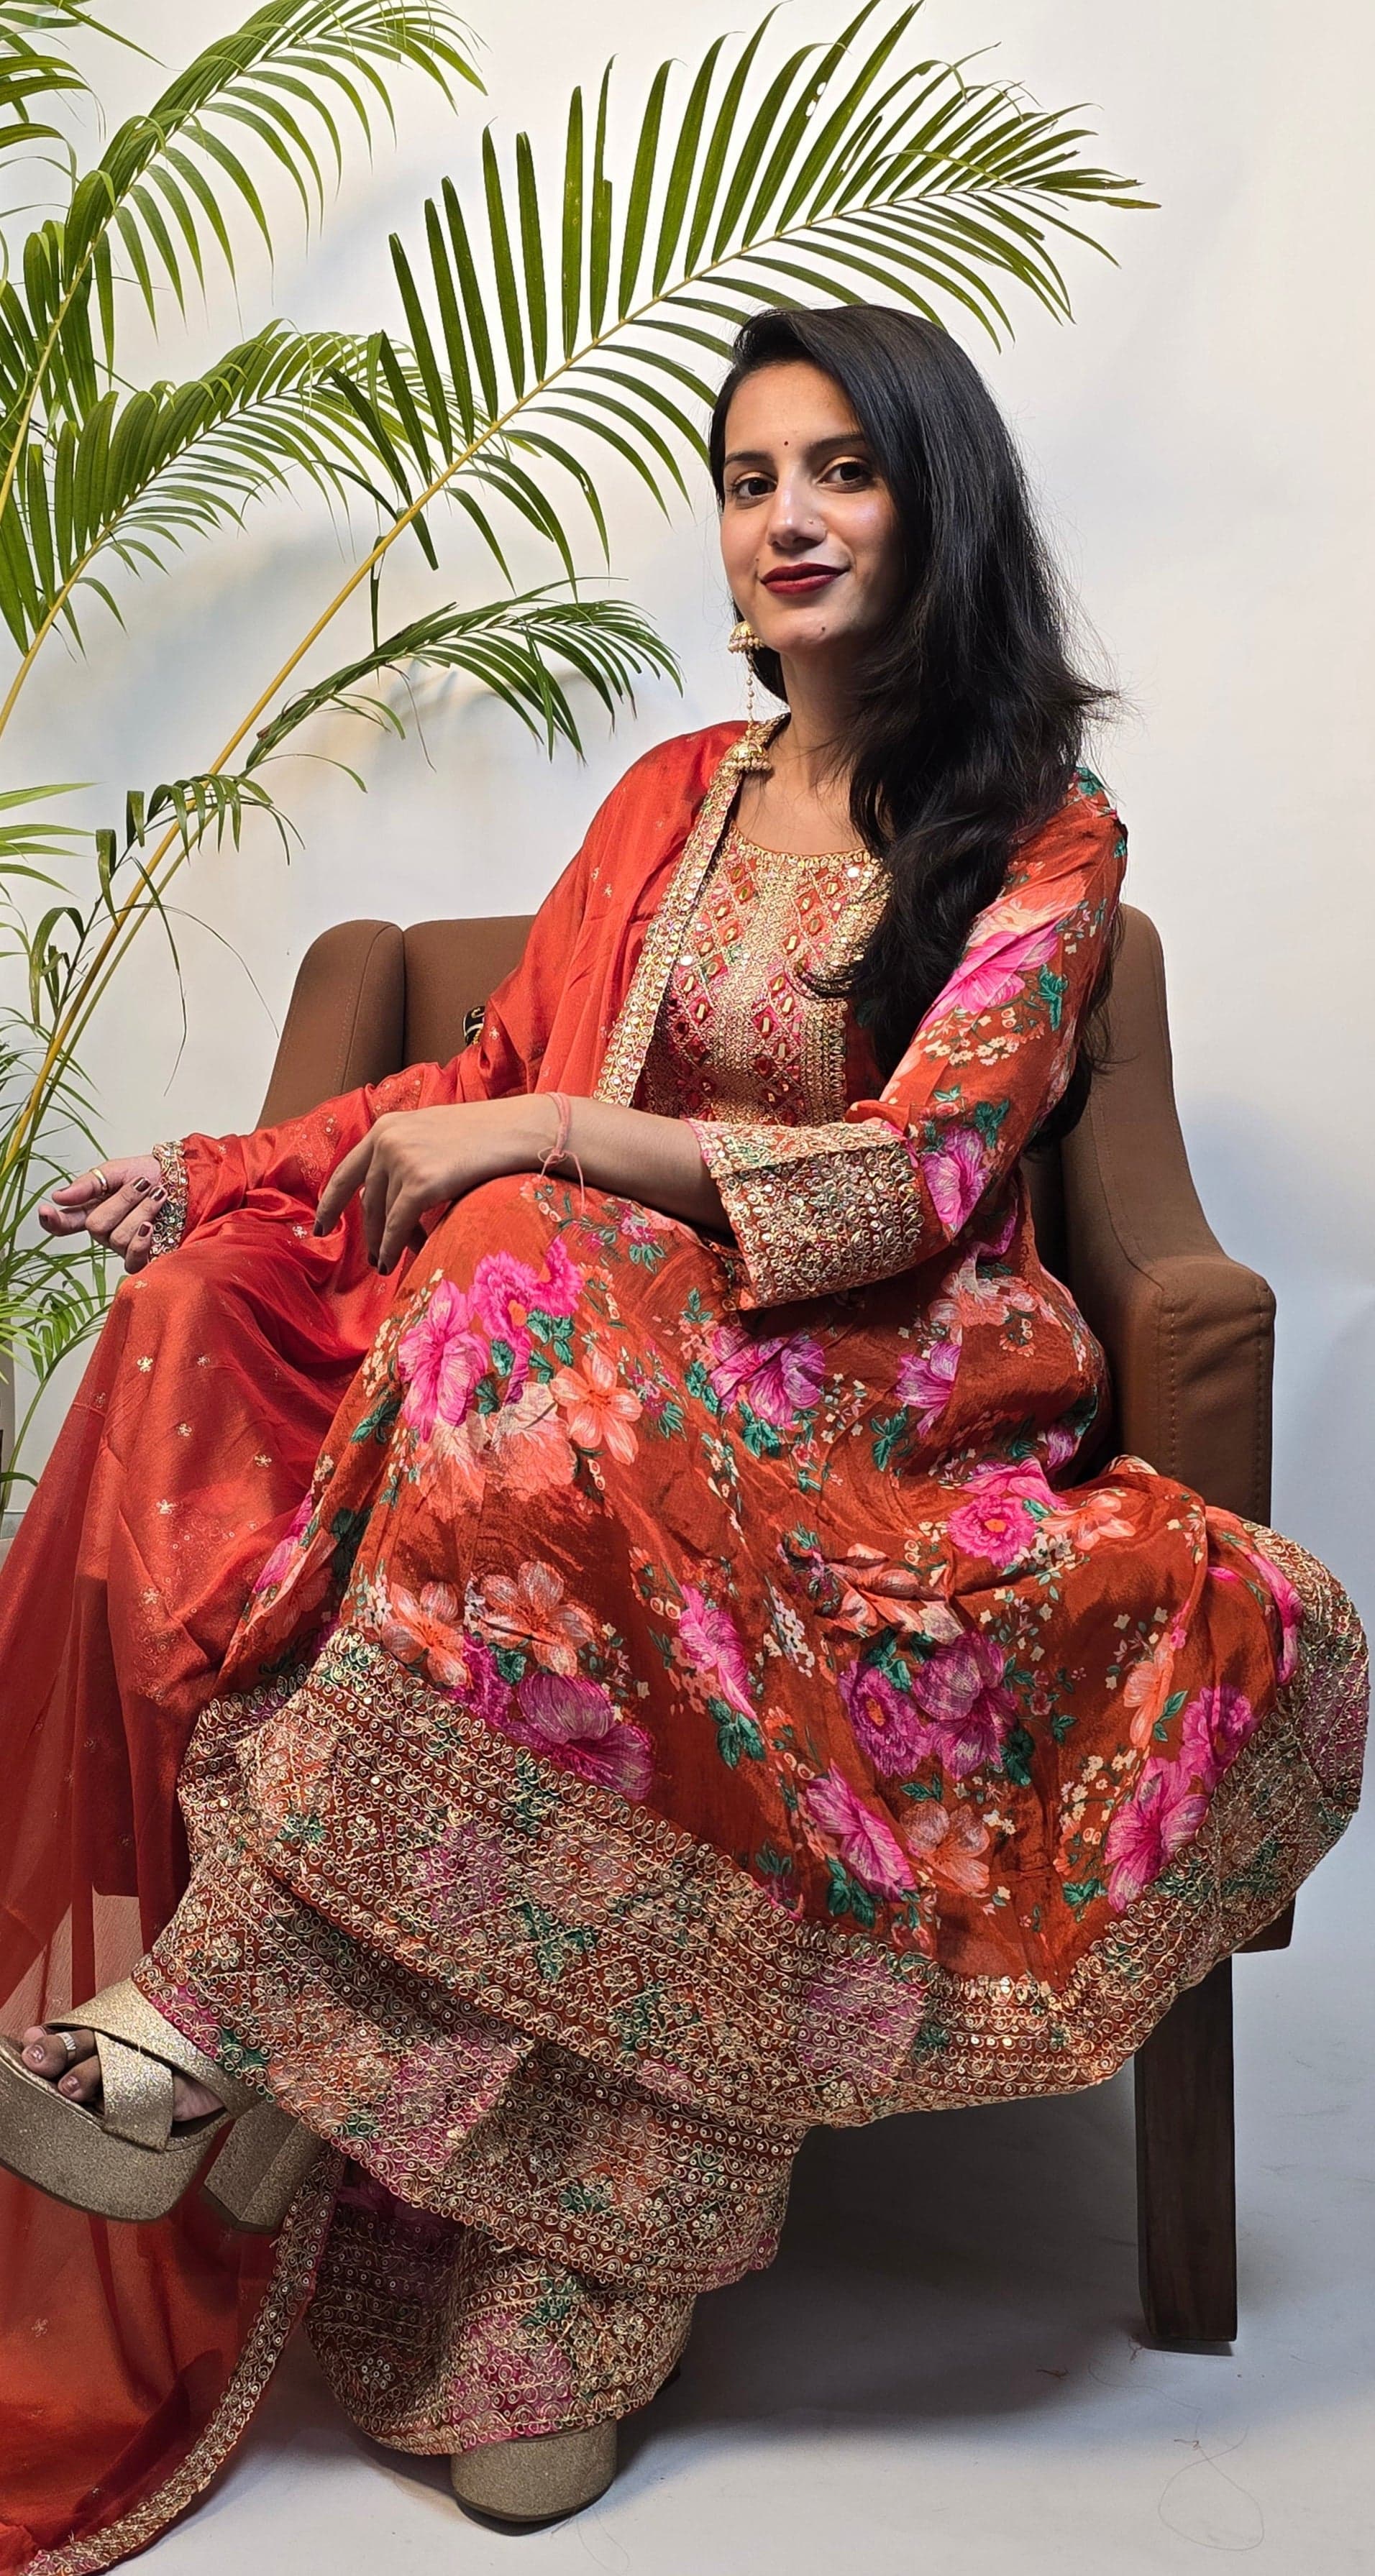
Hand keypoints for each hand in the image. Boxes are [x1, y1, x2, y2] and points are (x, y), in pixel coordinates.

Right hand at [37, 1155, 166, 1273]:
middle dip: (122, 1201)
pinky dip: (141, 1241)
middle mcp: (105, 1232)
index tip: (46, 1210)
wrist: (186, 1181)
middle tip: (142, 1184)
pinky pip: (132, 1259)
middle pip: (96, 1226)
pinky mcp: (144, 1258)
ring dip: (142, 1212)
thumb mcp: (116, 1170)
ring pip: (118, 1238)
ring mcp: (123, 1247)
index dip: (52, 1221)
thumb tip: (59, 1197)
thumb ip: (88, 1184)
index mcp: (92, 1209)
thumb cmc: (152, 1174)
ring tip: (159, 1197)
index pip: (64, 1223)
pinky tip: (150, 1226)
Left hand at [313, 1098, 552, 1272]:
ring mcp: (403, 1160)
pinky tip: (395, 1261)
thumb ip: (407, 1157)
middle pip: (367, 1198)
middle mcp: (387, 1141)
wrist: (520, 1129)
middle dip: (368, 1232)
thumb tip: (392, 1198)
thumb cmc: (487, 1136)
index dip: (331, 1202)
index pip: (347, 1170)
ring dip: (385, 1243)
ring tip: (388, 1264)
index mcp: (387, 1127)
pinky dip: (394, 1246)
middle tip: (373, 1257)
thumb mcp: (434, 1136)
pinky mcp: (421, 1182)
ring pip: (382, 1214)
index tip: (322, 1225)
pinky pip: (398, 1225)